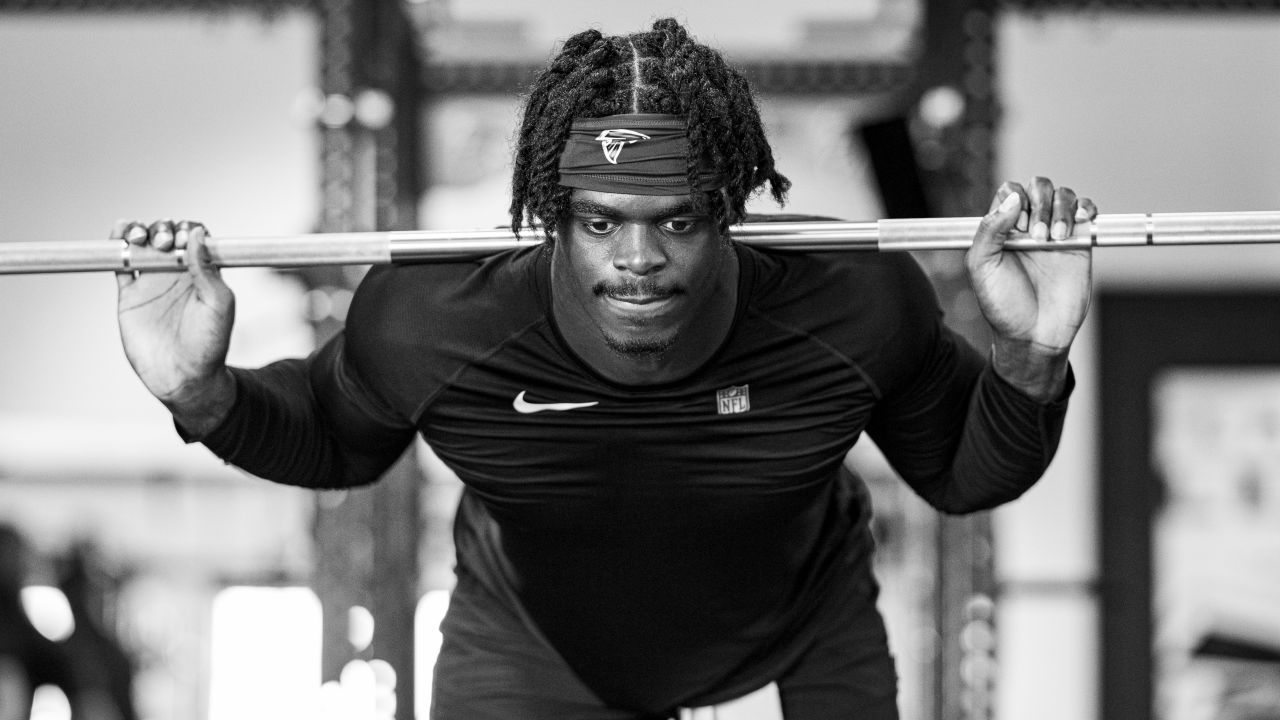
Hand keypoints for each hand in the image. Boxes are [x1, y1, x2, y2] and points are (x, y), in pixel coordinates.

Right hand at [114, 219, 236, 434]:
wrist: (184, 377)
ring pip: (143, 245)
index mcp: (203, 273)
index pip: (194, 238)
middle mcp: (177, 275)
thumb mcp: (219, 305)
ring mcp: (152, 283)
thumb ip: (208, 270)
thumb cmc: (210, 345)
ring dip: (140, 231)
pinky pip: (121, 265)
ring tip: (142, 237)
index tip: (184, 239)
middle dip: (164, 230)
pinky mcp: (130, 296)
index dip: (188, 231)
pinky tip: (121, 235)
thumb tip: (197, 234)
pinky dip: (118, 246)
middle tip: (166, 243)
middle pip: (167, 236)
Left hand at [965, 177, 1096, 400]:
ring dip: (1062, 209)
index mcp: (1001, 229)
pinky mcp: (1079, 243)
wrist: (1034, 335)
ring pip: (1064, 196)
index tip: (1019, 227)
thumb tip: (1013, 199)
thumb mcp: (982, 268)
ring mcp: (1055, 233)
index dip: (1016, 200)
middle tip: (1038, 237)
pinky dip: (1086, 208)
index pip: (1009, 192)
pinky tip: (1081, 220)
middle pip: (1038, 187)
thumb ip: (989, 231)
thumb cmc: (1002, 306)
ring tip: (1055, 240)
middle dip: (1040, 204)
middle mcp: (1028, 227)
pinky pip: (1087, 211)